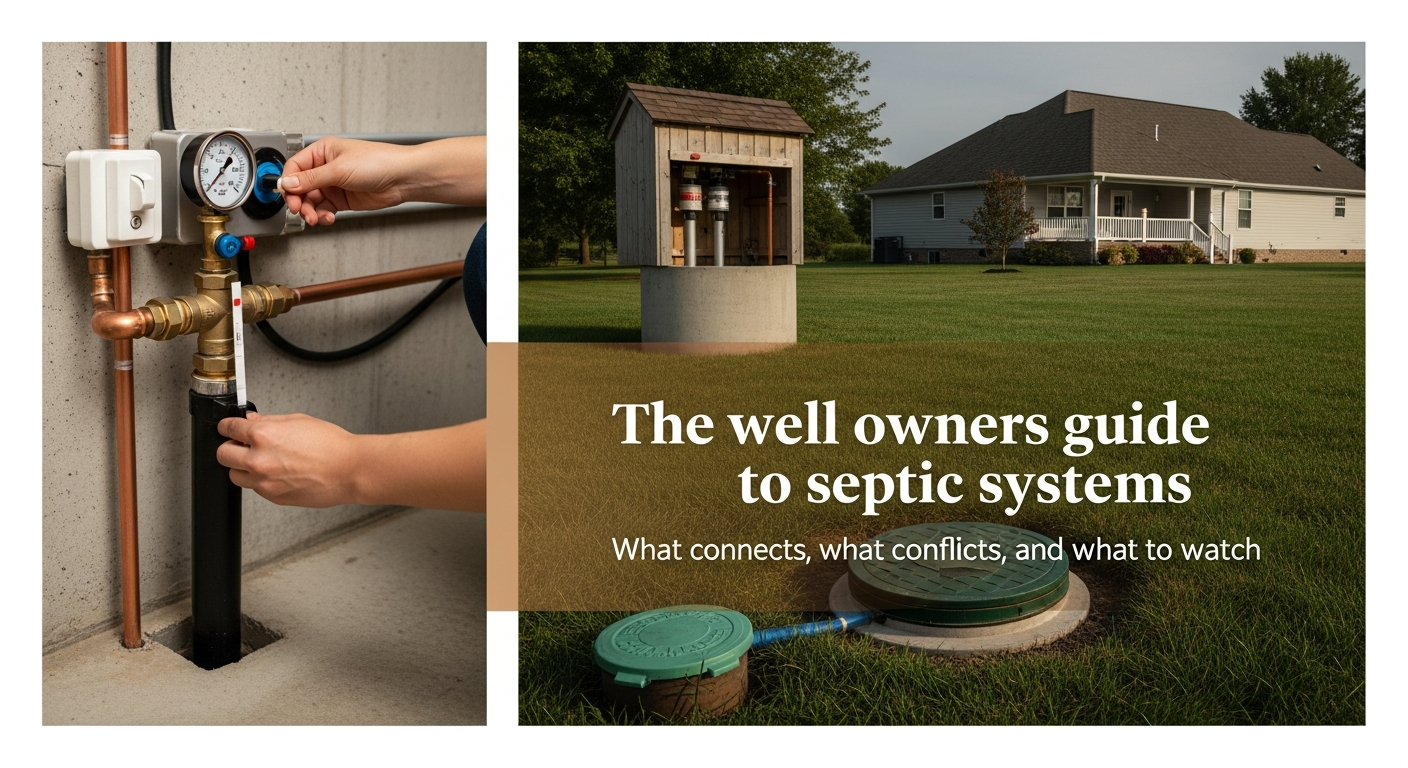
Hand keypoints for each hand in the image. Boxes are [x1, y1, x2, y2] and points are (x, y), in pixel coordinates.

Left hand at [217, 411, 363, 507]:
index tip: (229, 427)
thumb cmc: (332, 446)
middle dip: (231, 447)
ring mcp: (264, 481)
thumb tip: (253, 421)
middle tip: (242, 445)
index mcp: (264, 435)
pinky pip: (254, 488)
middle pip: (223, 455)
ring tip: (261, 461)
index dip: (228, 426)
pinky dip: (260, 480)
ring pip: (235, 475)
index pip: (228, 428)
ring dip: (242, 467)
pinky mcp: (273, 497)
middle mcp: (259, 460)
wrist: (350, 470)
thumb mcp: (299, 420)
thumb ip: (270, 421)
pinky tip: (278, 472)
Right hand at [279, 137, 415, 225]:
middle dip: (299, 200)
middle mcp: (326, 167)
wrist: (402, 178)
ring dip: (311, 211)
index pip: (295, 167)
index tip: (288, 196)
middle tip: (300, 211)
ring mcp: (335, 184)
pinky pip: (325, 209)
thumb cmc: (378, 162)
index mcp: (322, 151)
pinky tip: (327, 218)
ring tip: (315, 218)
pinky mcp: (343, 199)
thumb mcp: (339, 169)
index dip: (289, 182)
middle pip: (301, 187)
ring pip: (312, 200)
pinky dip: (323, 215)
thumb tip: (287, 183)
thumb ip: (311, 179)